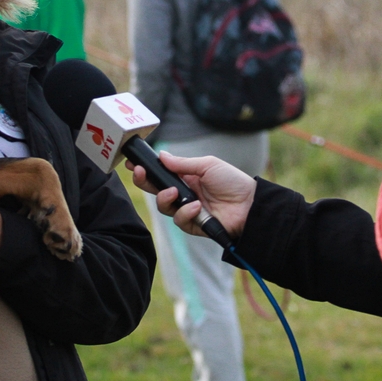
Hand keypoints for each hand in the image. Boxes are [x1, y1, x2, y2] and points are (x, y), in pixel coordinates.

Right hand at [128, 152, 255, 239]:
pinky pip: (179, 220)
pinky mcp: (193, 225)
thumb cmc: (231, 181)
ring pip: (163, 207)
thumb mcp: (207, 165)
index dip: (146, 169)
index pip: (161, 174)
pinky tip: (197, 206)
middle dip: (144, 182)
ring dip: (165, 198)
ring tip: (176, 193)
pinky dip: (185, 212)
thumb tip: (161, 155)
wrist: (249, 204)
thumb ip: (182, 163)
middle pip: (155, 190)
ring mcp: (187, 210)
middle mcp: (183, 194)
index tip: (132, 162)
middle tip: (140, 173)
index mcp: (186, 177)